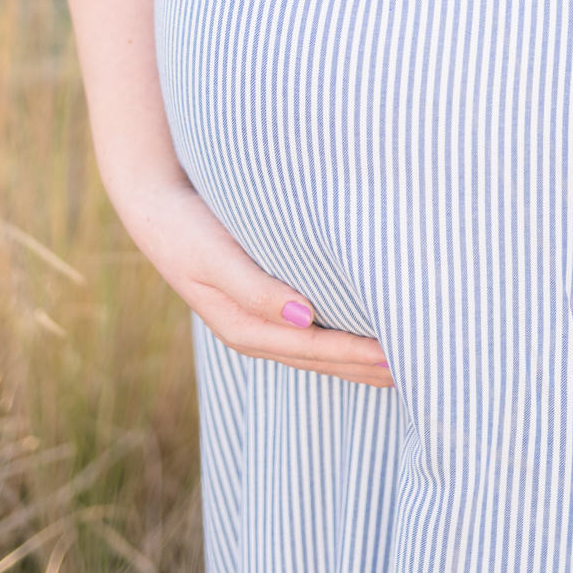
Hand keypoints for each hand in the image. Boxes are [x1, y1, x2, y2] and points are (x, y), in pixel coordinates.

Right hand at [116, 170, 392, 388]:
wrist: (154, 205)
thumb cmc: (186, 228)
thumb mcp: (215, 256)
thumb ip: (255, 288)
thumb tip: (304, 318)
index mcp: (243, 326)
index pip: (312, 349)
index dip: (355, 355)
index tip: (397, 357)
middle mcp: (253, 329)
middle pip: (318, 357)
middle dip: (364, 365)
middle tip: (418, 368)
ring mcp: (257, 316)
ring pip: (315, 346)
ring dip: (355, 355)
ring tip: (399, 359)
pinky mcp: (261, 297)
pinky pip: (308, 326)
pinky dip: (338, 333)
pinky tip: (360, 329)